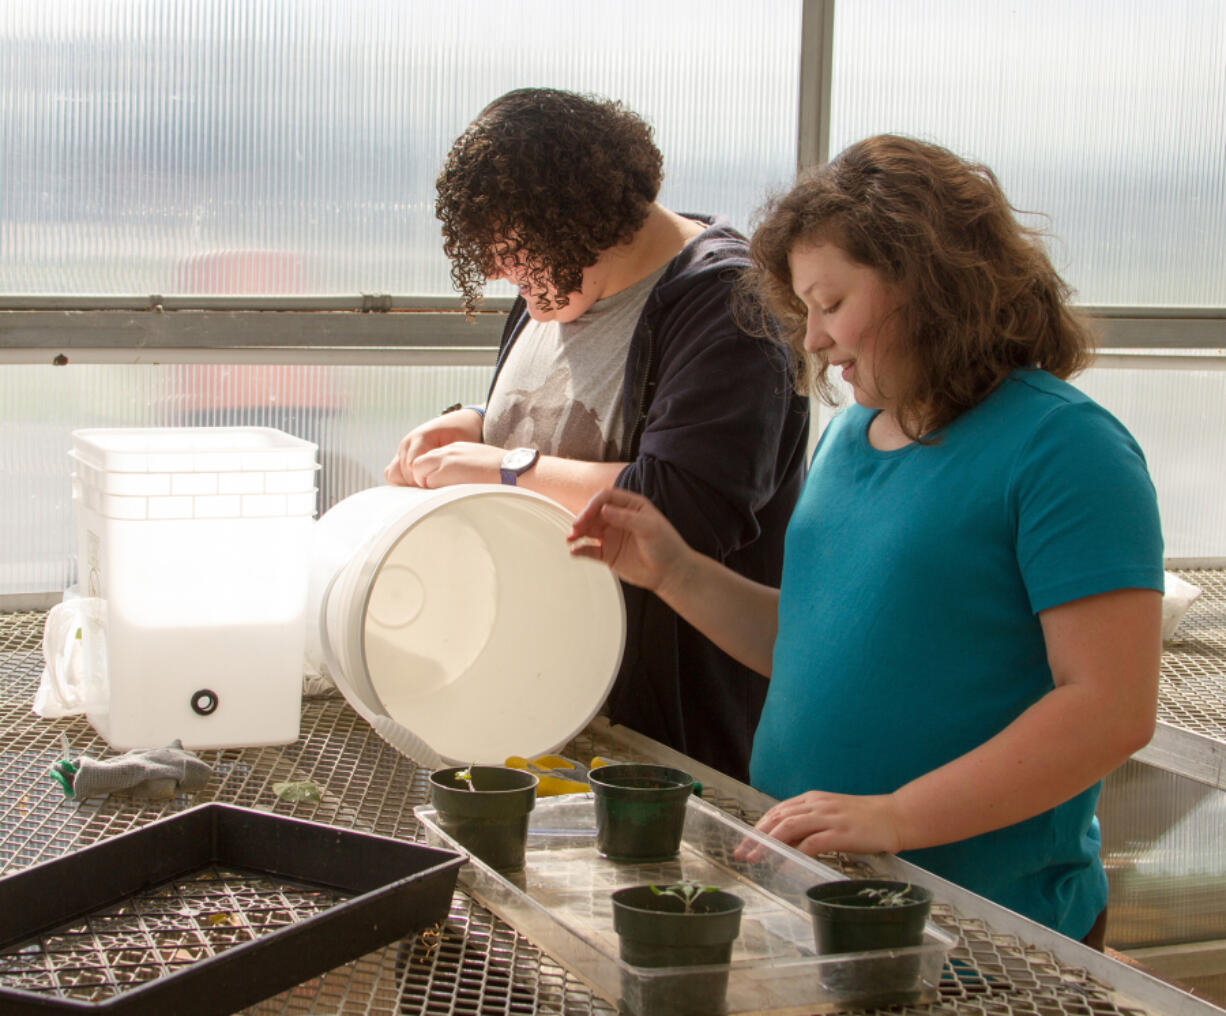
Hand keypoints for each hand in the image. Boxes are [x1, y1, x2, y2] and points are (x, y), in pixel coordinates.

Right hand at [385, 410, 483, 485]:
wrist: (456, 422)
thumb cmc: (461, 432)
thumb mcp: (461, 442)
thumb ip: (452, 458)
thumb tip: (449, 476)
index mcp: (421, 437)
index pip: (413, 465)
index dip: (423, 480)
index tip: (436, 486)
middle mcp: (408, 443)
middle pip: (402, 473)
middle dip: (417, 484)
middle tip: (434, 490)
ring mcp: (402, 450)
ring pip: (393, 474)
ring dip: (408, 485)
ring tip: (427, 487)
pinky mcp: (400, 457)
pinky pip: (392, 474)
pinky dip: (402, 483)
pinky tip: (419, 485)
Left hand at [405, 441, 507, 487]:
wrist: (513, 471)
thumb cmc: (502, 473)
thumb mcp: (478, 464)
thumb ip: (462, 469)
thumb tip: (456, 484)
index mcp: (456, 448)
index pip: (430, 459)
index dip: (430, 474)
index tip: (439, 486)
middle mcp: (447, 451)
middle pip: (418, 465)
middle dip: (423, 480)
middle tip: (436, 493)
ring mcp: (445, 460)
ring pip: (420, 475)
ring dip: (428, 486)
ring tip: (445, 496)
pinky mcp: (446, 472)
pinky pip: (428, 484)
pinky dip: (434, 493)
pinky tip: (449, 497)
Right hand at [567, 487, 690, 594]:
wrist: (671, 573)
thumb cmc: (667, 546)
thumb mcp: (650, 527)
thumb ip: (626, 518)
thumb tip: (604, 510)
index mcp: (631, 506)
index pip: (606, 498)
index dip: (594, 504)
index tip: (587, 515)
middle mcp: (619, 519)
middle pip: (594, 513)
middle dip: (583, 518)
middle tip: (576, 528)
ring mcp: (612, 536)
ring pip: (589, 530)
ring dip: (578, 532)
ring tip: (570, 538)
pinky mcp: (608, 553)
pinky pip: (589, 549)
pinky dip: (580, 549)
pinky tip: (574, 551)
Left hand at [735, 790, 902, 862]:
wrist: (896, 816)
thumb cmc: (865, 819)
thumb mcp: (832, 815)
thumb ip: (811, 825)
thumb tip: (786, 843)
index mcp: (813, 799)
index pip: (778, 811)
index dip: (759, 827)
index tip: (745, 841)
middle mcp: (817, 805)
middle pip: (778, 818)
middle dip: (756, 836)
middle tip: (741, 853)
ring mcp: (829, 817)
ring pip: (789, 828)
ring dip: (768, 844)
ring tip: (755, 859)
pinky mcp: (841, 833)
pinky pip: (811, 843)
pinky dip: (794, 854)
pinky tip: (784, 865)